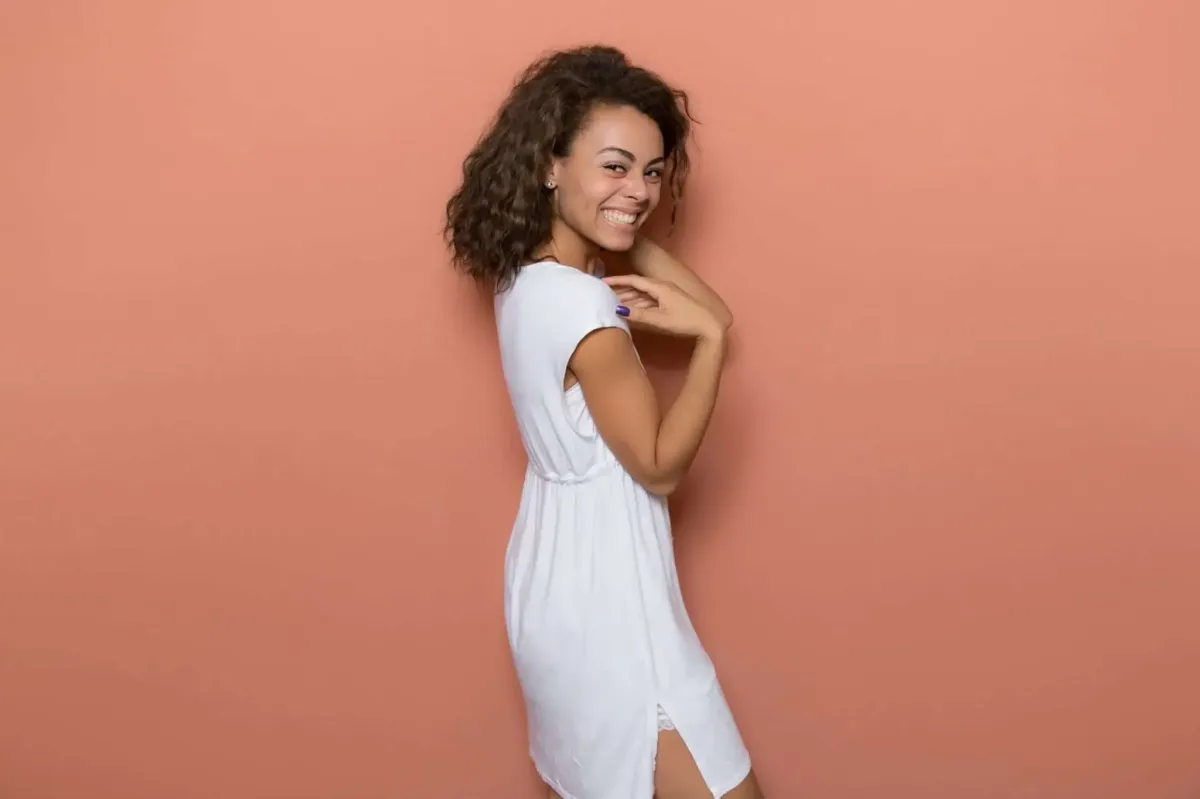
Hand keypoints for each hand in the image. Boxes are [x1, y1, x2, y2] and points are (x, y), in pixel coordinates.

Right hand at [603, 274, 723, 339]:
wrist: (709, 326)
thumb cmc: (685, 322)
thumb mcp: (660, 320)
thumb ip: (639, 315)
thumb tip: (618, 309)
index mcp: (660, 287)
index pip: (633, 280)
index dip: (616, 280)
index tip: (601, 282)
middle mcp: (662, 287)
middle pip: (636, 286)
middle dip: (619, 289)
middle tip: (602, 293)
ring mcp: (666, 295)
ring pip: (642, 294)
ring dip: (628, 297)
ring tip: (612, 302)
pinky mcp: (669, 303)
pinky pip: (649, 300)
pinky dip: (637, 303)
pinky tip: (630, 309)